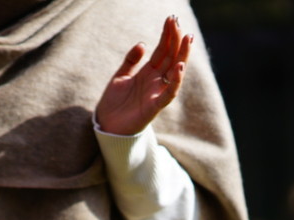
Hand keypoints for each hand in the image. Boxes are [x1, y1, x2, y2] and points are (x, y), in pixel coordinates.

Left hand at [95, 15, 192, 135]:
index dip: (167, 35)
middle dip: (176, 40)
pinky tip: (179, 67)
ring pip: (175, 72)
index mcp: (149, 72)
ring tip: (187, 39)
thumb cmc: (114, 102)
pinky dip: (175, 81)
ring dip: (182, 55)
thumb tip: (143, 44)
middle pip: (171, 57)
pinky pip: (168, 93)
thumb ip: (131, 60)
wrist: (107, 125)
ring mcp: (157, 92)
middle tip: (178, 22)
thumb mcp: (120, 76)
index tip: (171, 19)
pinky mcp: (154, 106)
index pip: (162, 50)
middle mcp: (156, 80)